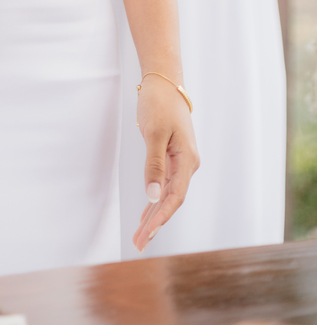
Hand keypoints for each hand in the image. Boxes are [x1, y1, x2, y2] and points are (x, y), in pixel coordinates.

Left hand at [131, 74, 198, 251]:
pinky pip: (165, 185)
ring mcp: (181, 162)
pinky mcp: (173, 157)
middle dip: (154, 223)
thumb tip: (154, 196)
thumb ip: (154, 165)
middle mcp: (187, 165)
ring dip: (153, 215)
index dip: (161, 218)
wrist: (164, 81)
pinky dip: (155, 200)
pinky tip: (146, 213)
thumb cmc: (159, 104)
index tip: (146, 234)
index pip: (175, 197)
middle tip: (138, 243)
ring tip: (140, 235)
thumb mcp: (154, 132)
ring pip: (168, 195)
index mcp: (187, 161)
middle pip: (171, 201)